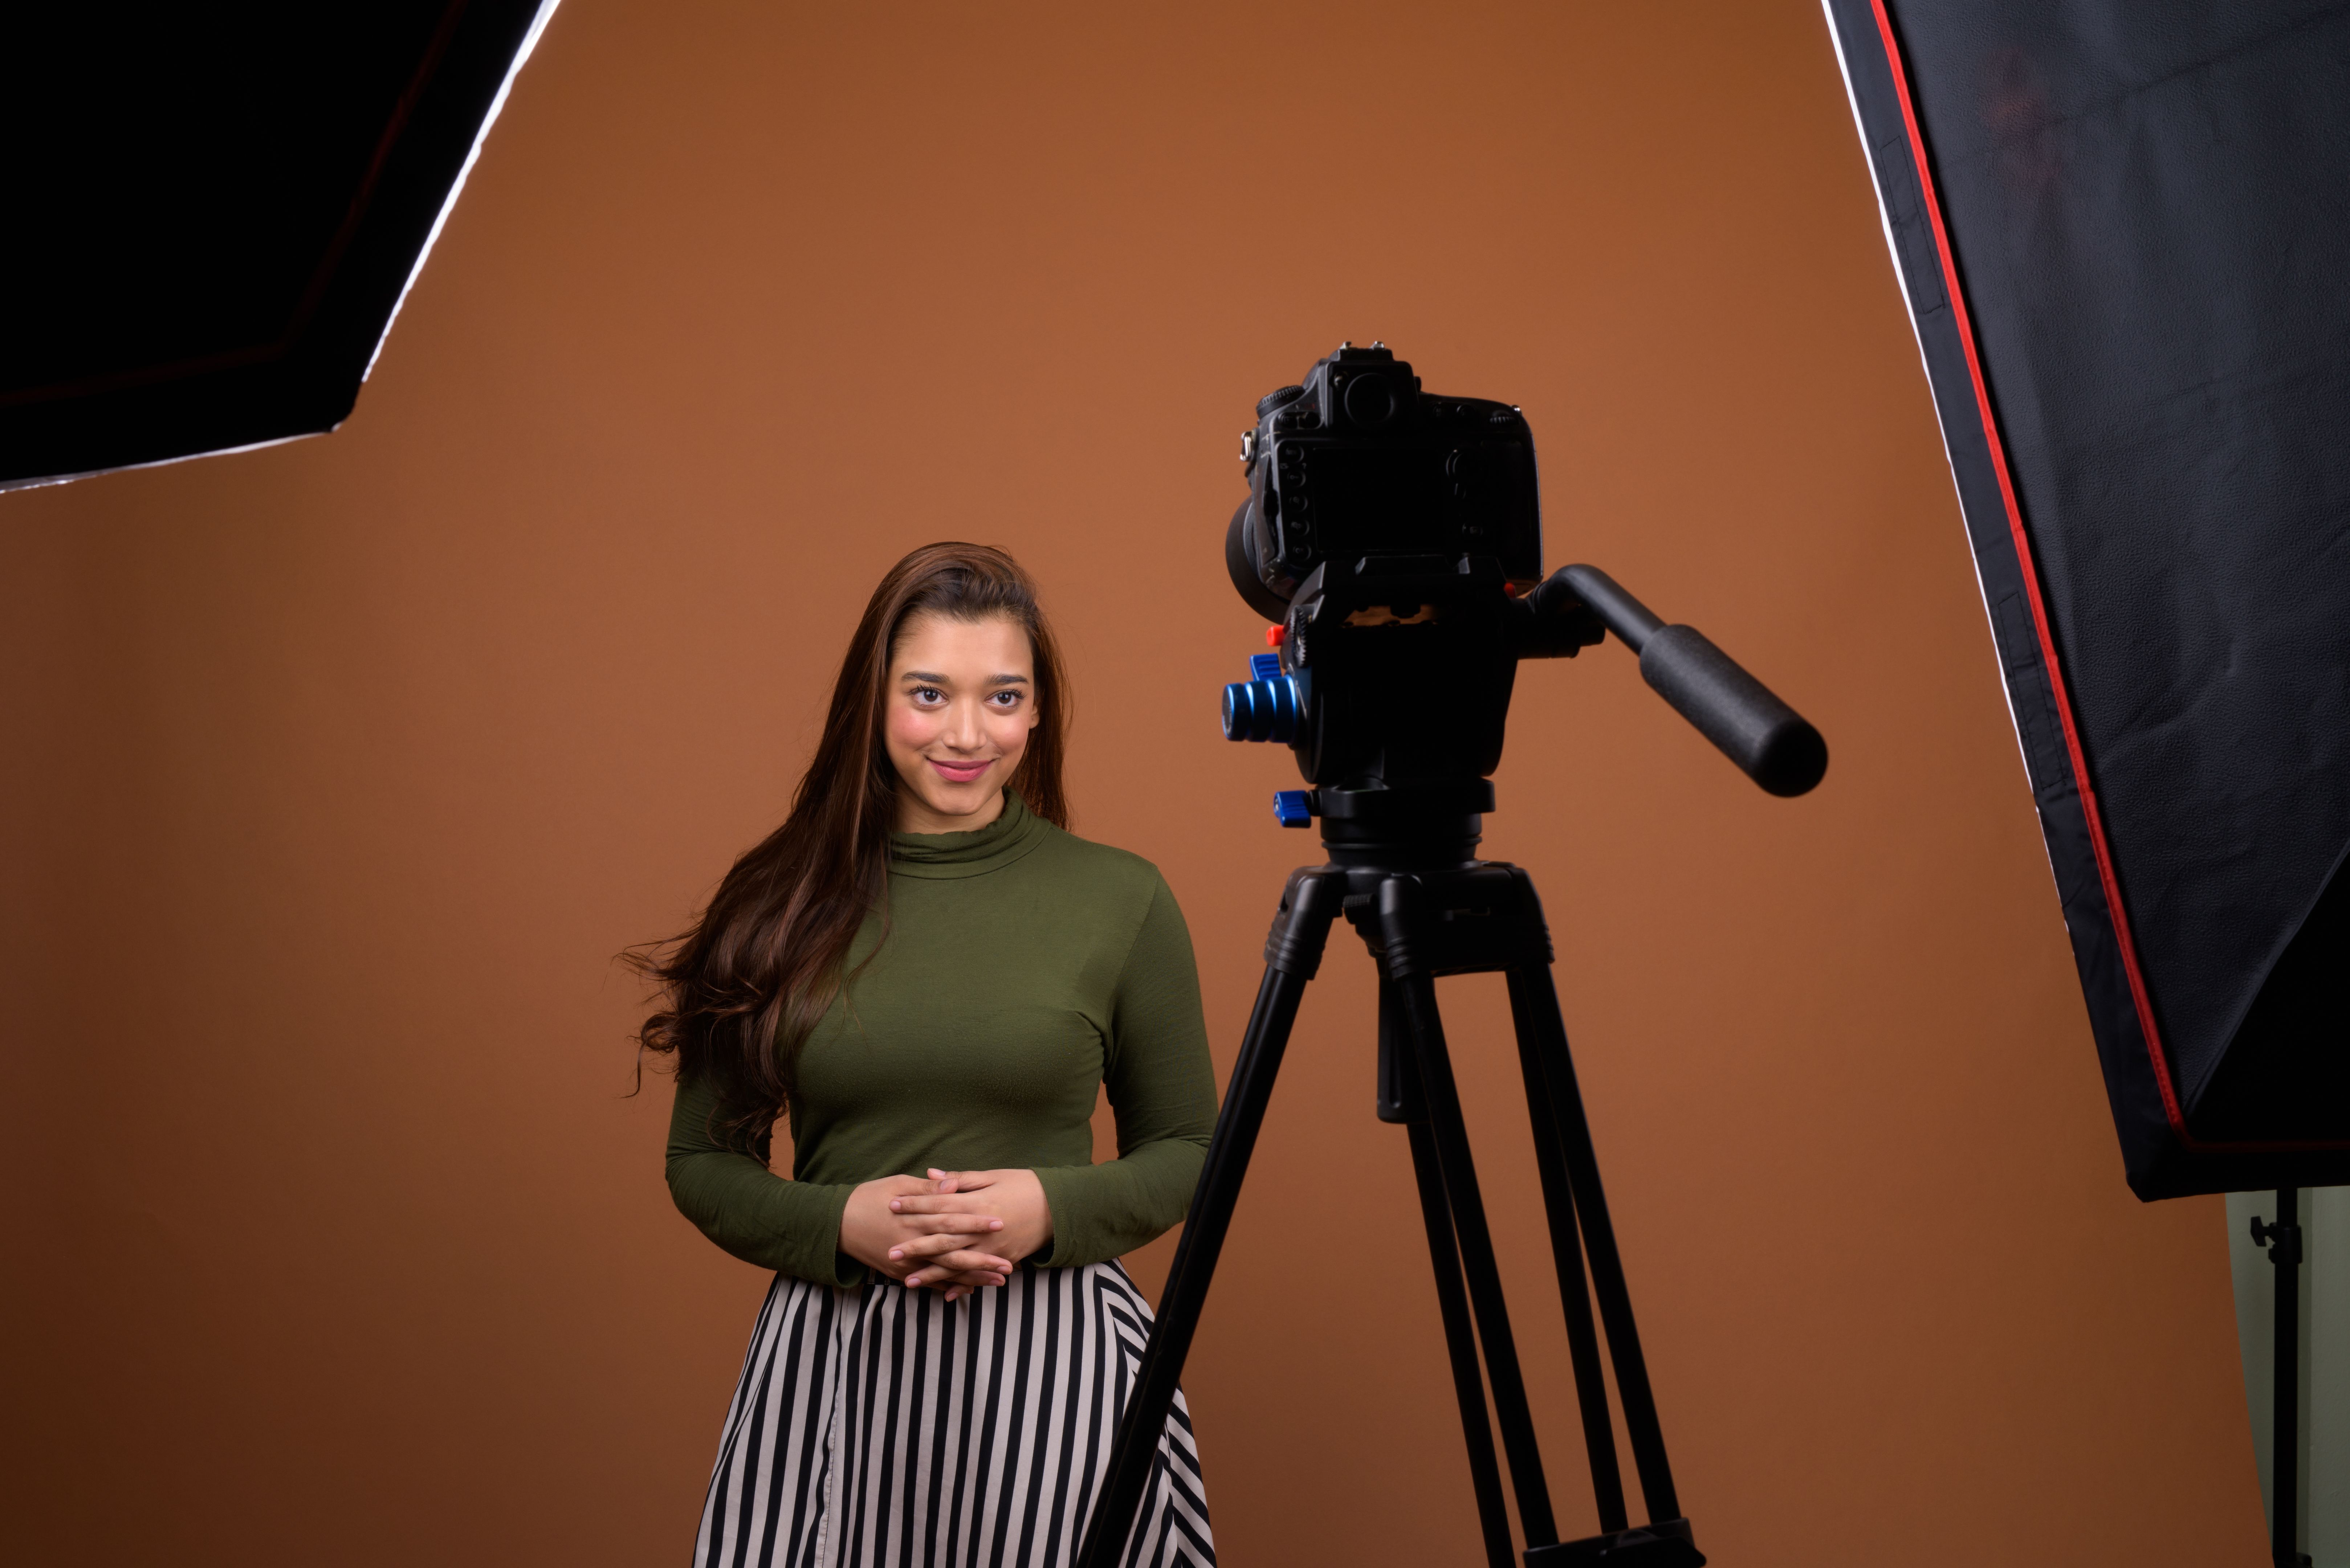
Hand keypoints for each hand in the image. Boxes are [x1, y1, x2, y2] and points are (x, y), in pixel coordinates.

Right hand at [840, 1174, 1014, 1299]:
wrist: (837, 1225)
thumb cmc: (870, 1198)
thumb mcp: (898, 1185)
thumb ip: (928, 1189)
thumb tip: (954, 1184)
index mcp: (914, 1219)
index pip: (951, 1222)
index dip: (976, 1224)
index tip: (1000, 1223)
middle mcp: (912, 1245)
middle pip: (953, 1255)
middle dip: (982, 1260)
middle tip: (1009, 1265)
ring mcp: (907, 1264)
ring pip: (945, 1274)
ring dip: (973, 1278)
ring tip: (998, 1281)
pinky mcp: (901, 1274)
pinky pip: (930, 1284)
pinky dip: (950, 1287)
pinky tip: (971, 1289)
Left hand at [889, 1168, 1053, 1297]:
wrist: (1060, 1208)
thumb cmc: (1025, 1185)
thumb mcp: (994, 1176)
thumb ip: (961, 1179)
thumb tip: (931, 1175)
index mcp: (979, 1204)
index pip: (940, 1205)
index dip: (916, 1205)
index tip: (893, 1205)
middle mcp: (984, 1229)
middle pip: (944, 1239)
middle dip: (916, 1246)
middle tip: (890, 1253)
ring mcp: (994, 1248)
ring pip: (957, 1263)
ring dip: (932, 1273)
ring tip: (908, 1281)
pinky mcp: (1003, 1259)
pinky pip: (979, 1275)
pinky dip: (963, 1285)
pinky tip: (945, 1295)